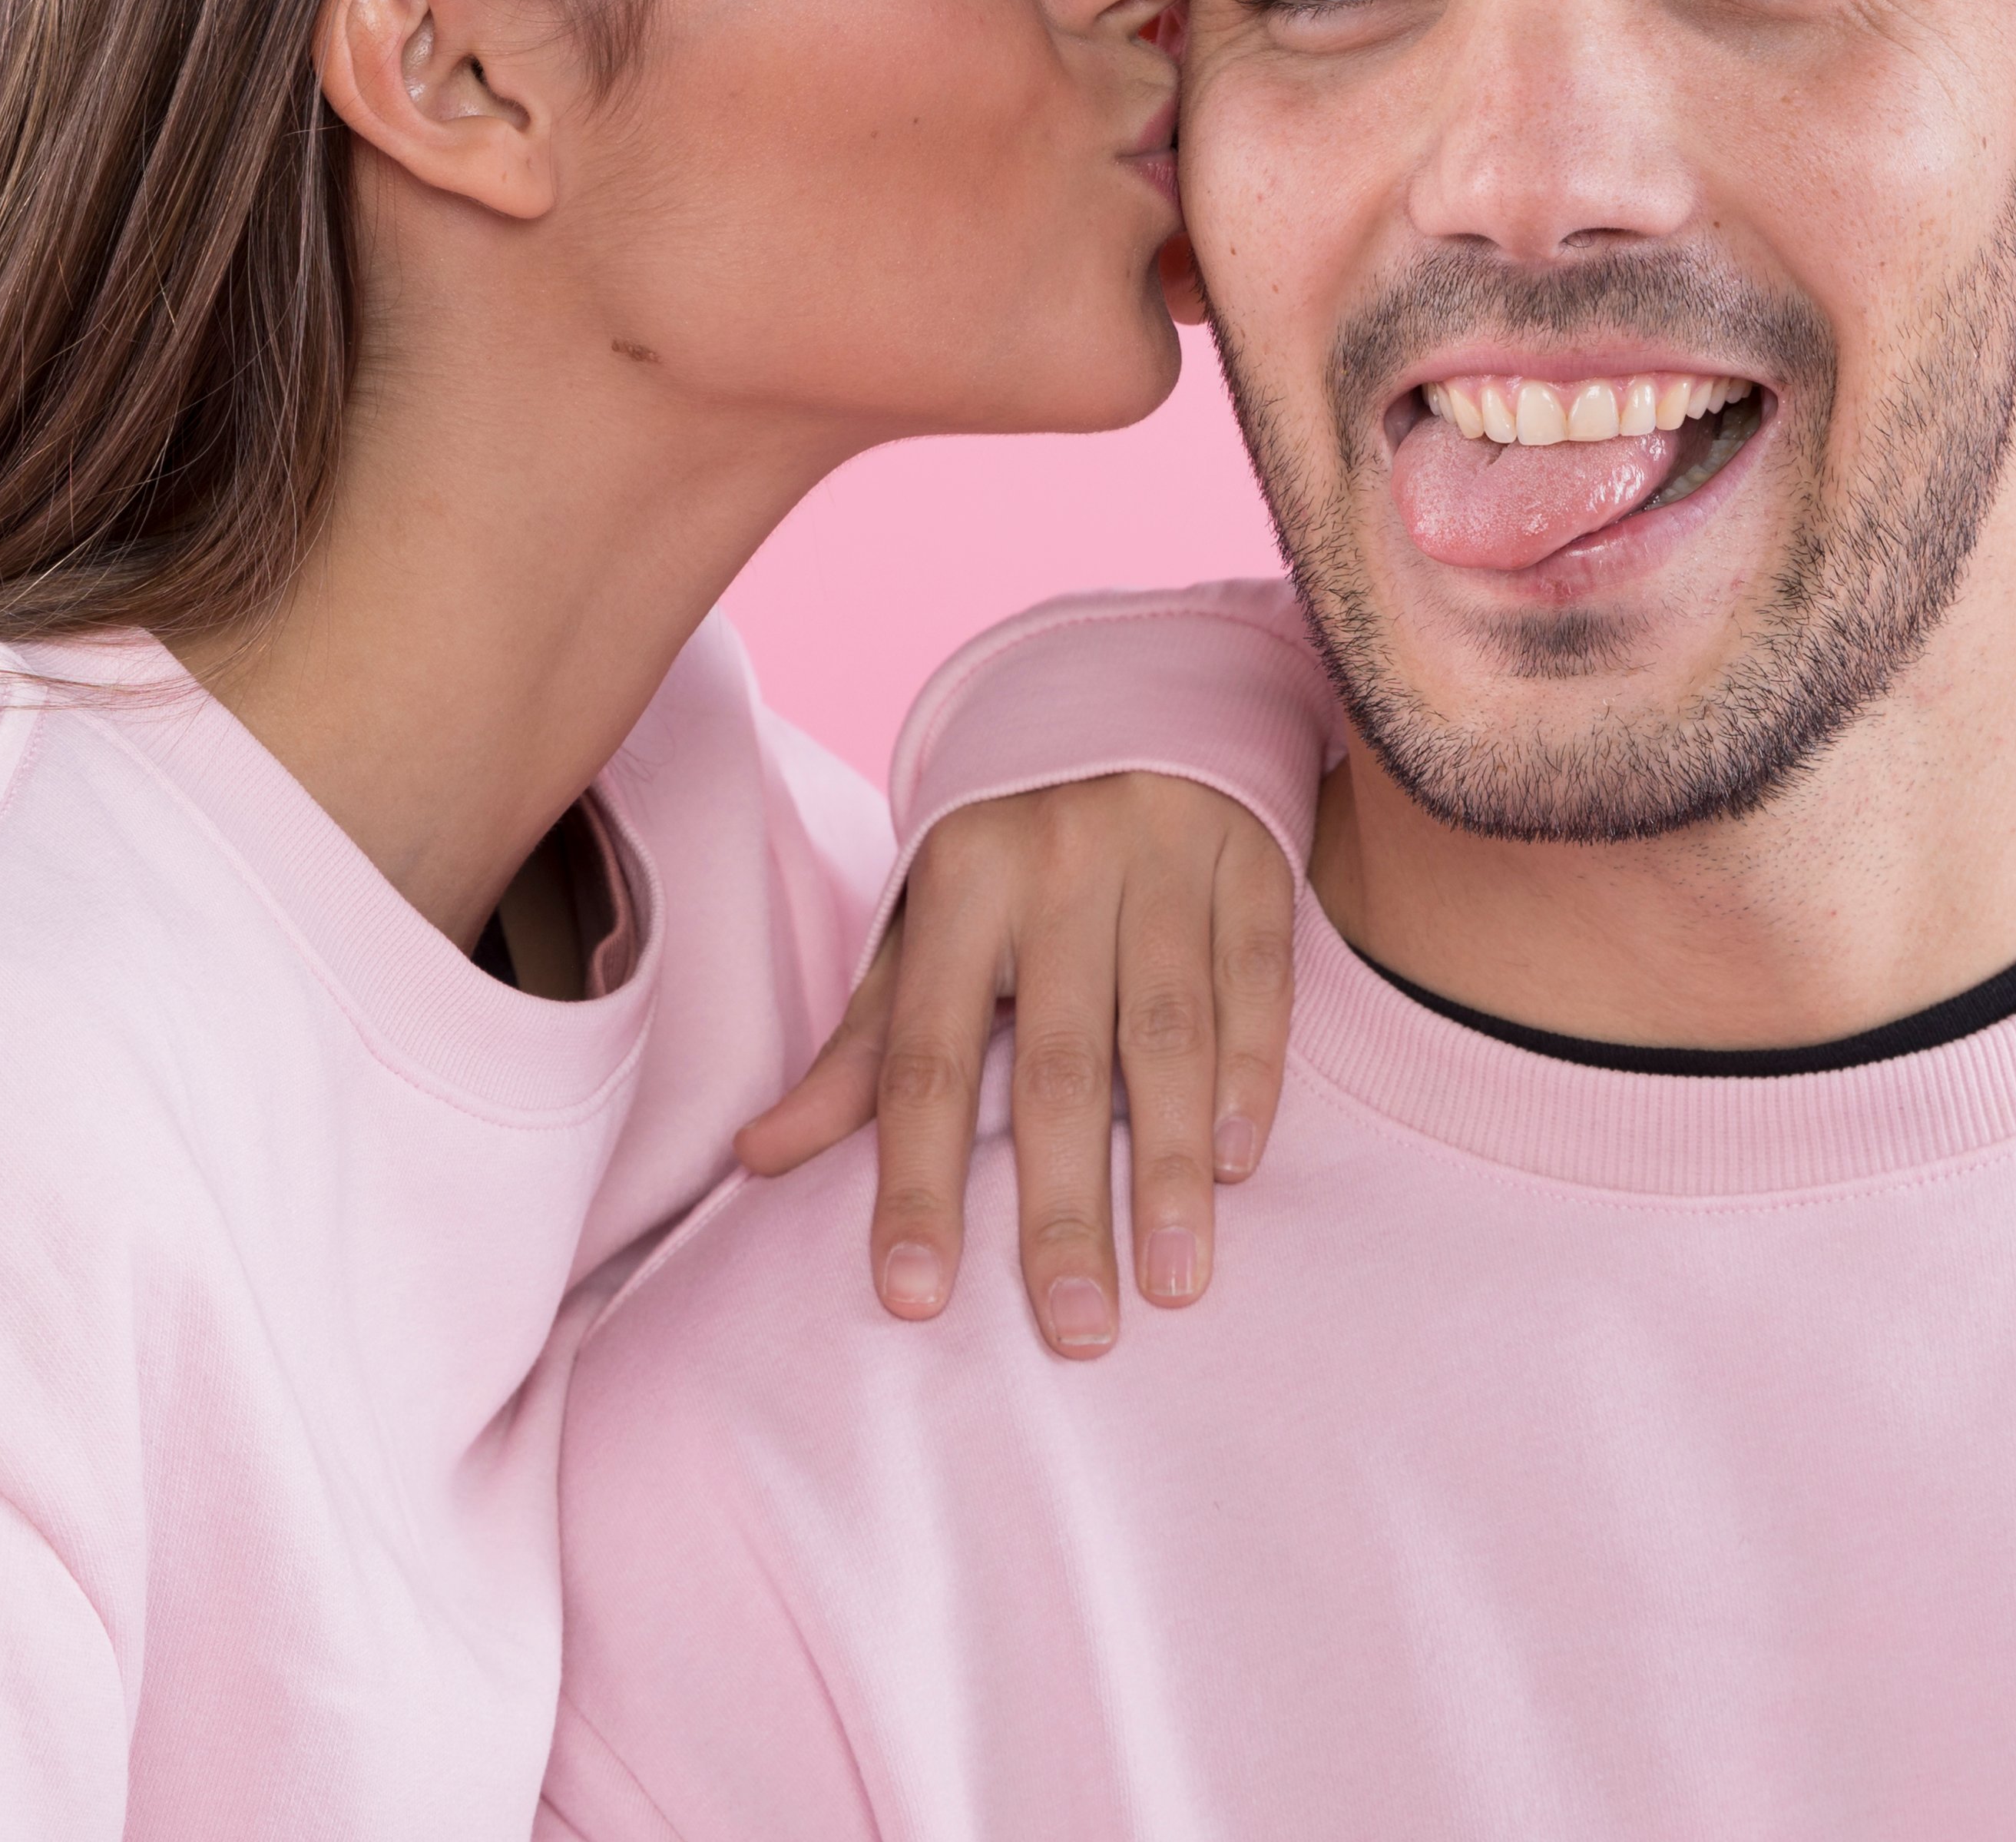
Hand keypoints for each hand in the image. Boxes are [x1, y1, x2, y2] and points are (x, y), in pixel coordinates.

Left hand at [732, 772, 1295, 1357]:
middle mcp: (1057, 866)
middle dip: (1063, 1209)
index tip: (914, 1298)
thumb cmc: (1011, 839)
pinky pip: (1255, 979)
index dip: (915, 1182)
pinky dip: (1252, 1075)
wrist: (1133, 683)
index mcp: (957, 883)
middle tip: (1074, 1332)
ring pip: (1166, 1031)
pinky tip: (1242, 1167)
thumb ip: (862, 1047)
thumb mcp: (922, 921)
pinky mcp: (1252, 853)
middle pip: (1057, 1065)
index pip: (924, 1060)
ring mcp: (1162, 854)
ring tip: (1171, 1283)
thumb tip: (760, 1157)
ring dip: (1172, 1168)